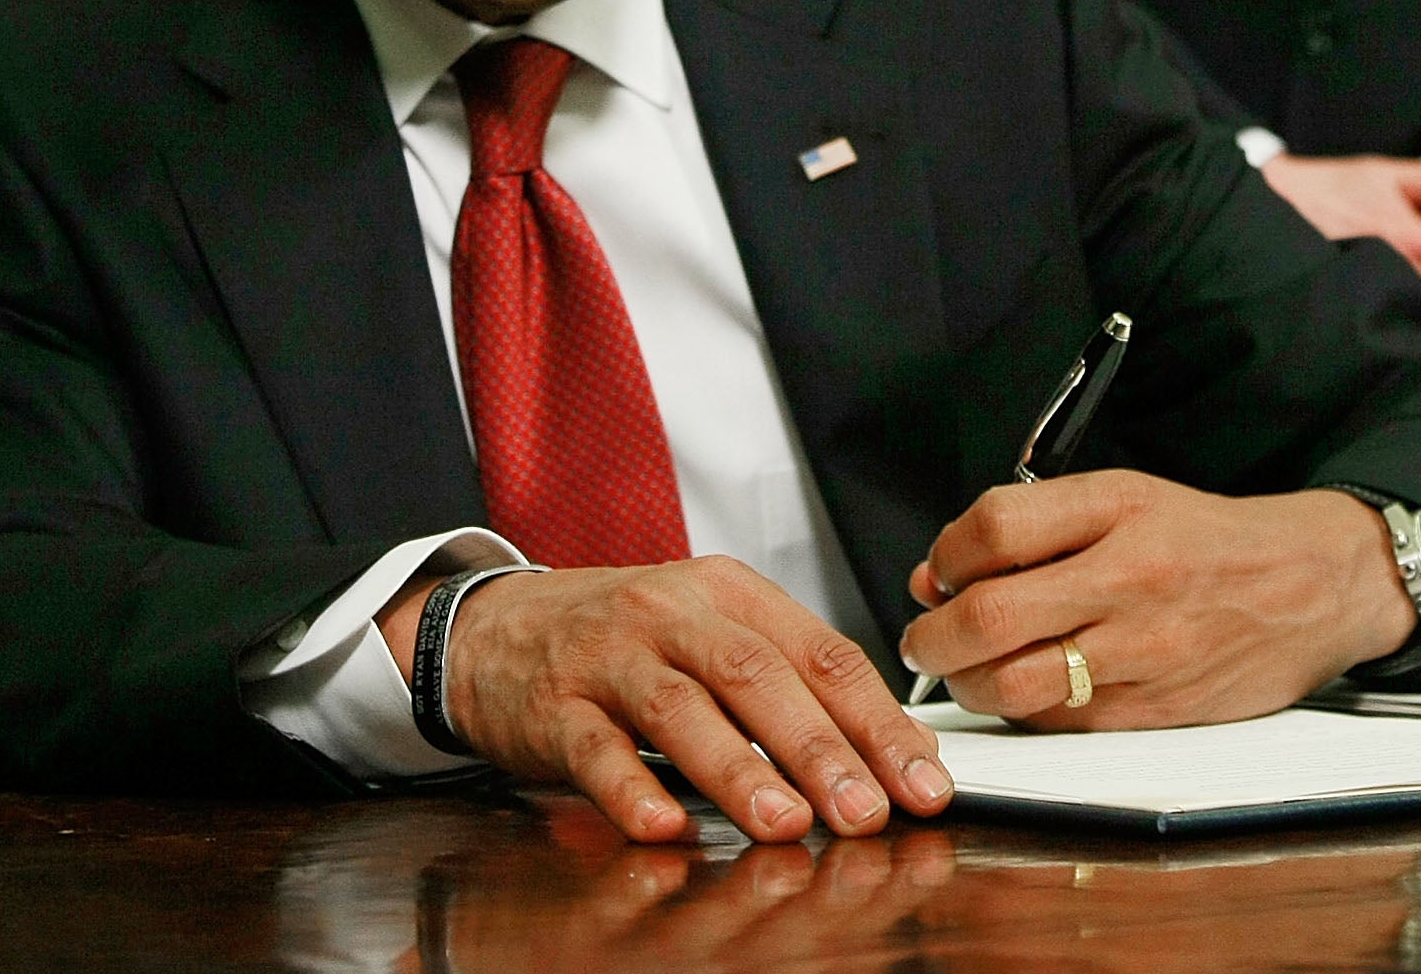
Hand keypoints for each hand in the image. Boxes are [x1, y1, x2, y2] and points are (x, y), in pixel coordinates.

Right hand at [376, 558, 953, 844]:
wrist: (499, 630)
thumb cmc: (629, 641)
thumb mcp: (716, 636)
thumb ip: (796, 683)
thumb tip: (894, 749)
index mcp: (731, 593)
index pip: (823, 653)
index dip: (878, 721)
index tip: (921, 782)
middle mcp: (674, 614)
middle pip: (760, 677)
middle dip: (821, 749)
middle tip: (867, 812)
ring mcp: (611, 657)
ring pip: (684, 710)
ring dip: (740, 771)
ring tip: (786, 824)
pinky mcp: (555, 707)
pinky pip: (596, 749)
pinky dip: (632, 789)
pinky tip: (665, 826)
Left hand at [896, 471, 1415, 729]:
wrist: (1313, 586)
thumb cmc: (1210, 540)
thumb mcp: (1126, 499)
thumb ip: (1030, 528)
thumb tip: (937, 575)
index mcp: (1120, 508)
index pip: (995, 527)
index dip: (946, 555)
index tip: (941, 572)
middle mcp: (1130, 577)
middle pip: (990, 617)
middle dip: (933, 637)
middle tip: (925, 640)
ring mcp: (1142, 650)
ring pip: (1012, 684)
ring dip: (968, 683)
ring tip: (968, 669)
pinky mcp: (1152, 709)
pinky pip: (1055, 723)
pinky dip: (1022, 710)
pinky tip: (1027, 688)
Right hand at [1260, 151, 1420, 315]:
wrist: (1264, 208)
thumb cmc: (1327, 189)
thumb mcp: (1384, 175)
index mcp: (1413, 239)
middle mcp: (1395, 272)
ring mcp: (1368, 295)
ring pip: (1418, 329)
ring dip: (1420, 319)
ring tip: (1405, 303)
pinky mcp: (1345, 309)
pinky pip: (1382, 330)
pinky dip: (1389, 326)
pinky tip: (1378, 310)